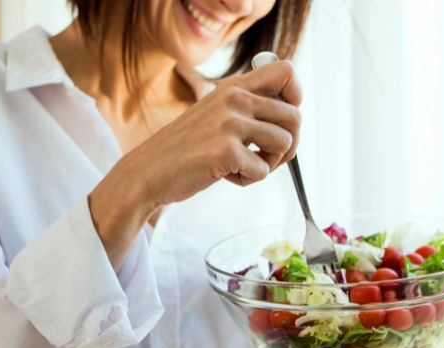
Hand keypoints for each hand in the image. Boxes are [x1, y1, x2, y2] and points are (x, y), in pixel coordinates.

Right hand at [89, 61, 301, 267]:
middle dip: (289, 145)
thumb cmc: (186, 148)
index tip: (282, 121)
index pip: (287, 71)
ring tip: (243, 166)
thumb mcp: (215, 113)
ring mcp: (229, 124)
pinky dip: (248, 180)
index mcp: (233, 86)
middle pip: (295, 115)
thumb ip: (247, 106)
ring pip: (285, 144)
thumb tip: (292, 113)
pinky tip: (225, 175)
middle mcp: (234, 99)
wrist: (148, 171)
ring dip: (269, 164)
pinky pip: (263, 171)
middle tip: (266, 157)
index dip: (295, 98)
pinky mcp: (225, 151)